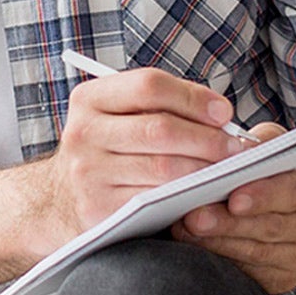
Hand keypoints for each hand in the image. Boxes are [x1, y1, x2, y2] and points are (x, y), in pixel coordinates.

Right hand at [30, 67, 252, 255]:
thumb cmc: (107, 151)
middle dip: (207, 138)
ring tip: (229, 172)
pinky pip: (155, 202)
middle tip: (237, 148)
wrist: (58, 199)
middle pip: (160, 128)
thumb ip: (158, 108)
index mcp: (89, 98)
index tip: (224, 112)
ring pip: (163, 169)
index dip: (192, 97)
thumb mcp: (115, 117)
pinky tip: (205, 195)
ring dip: (205, 170)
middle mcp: (83, 132)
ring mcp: (88, 173)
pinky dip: (188, 198)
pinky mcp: (98, 209)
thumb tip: (220, 115)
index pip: (148, 85)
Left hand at [173, 121, 295, 294]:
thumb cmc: (284, 176)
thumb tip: (239, 146)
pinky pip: (248, 273)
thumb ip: (263, 141)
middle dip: (228, 223)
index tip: (233, 198)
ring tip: (185, 228)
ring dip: (217, 243)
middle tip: (194, 215)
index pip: (294, 192)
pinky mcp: (282, 279)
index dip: (263, 196)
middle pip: (270, 227)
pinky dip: (219, 259)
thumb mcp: (281, 148)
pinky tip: (194, 246)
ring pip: (256, 253)